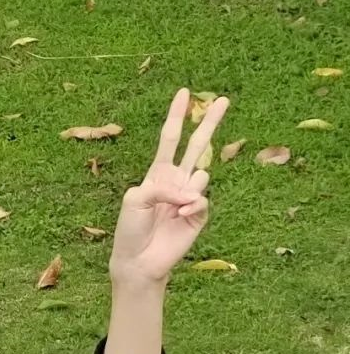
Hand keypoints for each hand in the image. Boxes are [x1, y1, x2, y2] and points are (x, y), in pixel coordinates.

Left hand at [109, 88, 229, 291]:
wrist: (138, 260)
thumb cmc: (130, 229)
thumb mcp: (135, 199)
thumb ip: (161, 186)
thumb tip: (191, 190)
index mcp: (158, 172)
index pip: (170, 138)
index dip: (177, 115)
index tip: (184, 93)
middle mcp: (176, 181)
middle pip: (197, 145)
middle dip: (209, 122)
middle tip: (223, 100)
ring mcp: (189, 196)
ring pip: (201, 174)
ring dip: (187, 188)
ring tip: (175, 207)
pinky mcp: (199, 214)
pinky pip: (202, 199)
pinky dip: (191, 205)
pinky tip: (180, 217)